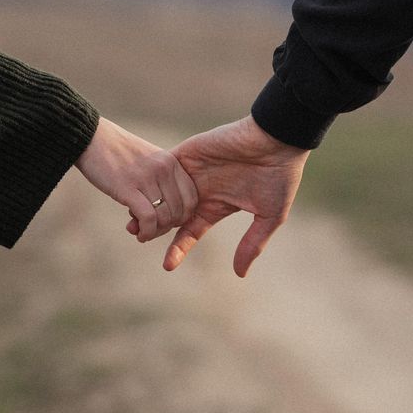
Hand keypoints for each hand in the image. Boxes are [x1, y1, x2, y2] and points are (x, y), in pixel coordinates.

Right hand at [75, 117, 197, 237]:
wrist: (91, 138)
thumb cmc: (117, 152)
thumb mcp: (149, 159)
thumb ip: (161, 178)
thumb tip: (166, 209)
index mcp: (171, 162)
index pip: (191, 198)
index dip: (182, 215)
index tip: (167, 220)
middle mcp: (164, 169)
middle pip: (180, 211)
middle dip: (168, 227)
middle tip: (154, 229)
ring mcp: (147, 178)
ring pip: (165, 218)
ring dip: (156, 232)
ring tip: (144, 233)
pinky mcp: (128, 188)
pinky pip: (148, 219)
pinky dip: (146, 232)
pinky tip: (139, 234)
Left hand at [134, 115, 308, 276]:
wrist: (278, 138)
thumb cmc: (280, 176)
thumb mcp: (270, 215)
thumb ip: (252, 243)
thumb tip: (240, 274)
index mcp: (218, 205)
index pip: (191, 231)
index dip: (178, 248)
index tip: (167, 266)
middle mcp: (201, 189)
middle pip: (170, 214)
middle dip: (154, 227)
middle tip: (137, 236)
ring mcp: (192, 171)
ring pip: (161, 192)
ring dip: (147, 205)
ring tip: (132, 222)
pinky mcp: (187, 152)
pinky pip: (162, 167)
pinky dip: (150, 178)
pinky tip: (137, 191)